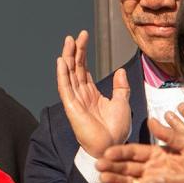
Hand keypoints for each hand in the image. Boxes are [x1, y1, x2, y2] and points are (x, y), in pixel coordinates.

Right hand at [56, 31, 129, 157]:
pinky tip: (61, 62)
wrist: (111, 147)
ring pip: (69, 74)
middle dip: (75, 50)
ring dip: (67, 57)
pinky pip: (65, 88)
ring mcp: (75, 99)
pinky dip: (62, 74)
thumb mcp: (122, 104)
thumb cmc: (115, 131)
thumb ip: (121, 87)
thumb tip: (120, 71)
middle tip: (76, 35)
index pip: (83, 69)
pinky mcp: (71, 107)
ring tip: (68, 42)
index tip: (83, 37)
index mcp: (91, 93)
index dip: (83, 53)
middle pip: (75, 68)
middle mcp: (80, 94)